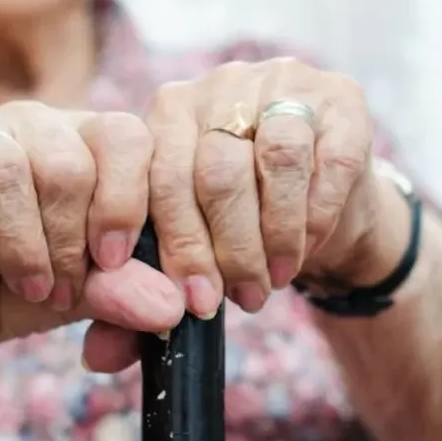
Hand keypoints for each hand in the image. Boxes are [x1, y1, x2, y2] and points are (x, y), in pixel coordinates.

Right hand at [0, 101, 183, 367]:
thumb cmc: (41, 286)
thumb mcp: (96, 292)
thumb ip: (131, 290)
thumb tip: (171, 310)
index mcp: (93, 136)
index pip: (126, 138)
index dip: (123, 204)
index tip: (112, 261)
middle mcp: (38, 119)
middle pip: (67, 165)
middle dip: (67, 244)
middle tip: (60, 290)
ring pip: (7, 172)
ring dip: (21, 247)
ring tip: (28, 284)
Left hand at [144, 57, 379, 315]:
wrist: (322, 198)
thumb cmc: (242, 223)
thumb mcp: (191, 249)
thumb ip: (141, 291)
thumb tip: (99, 356)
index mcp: (170, 111)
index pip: (160, 173)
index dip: (173, 242)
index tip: (184, 300)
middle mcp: (222, 85)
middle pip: (216, 169)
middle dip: (224, 249)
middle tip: (232, 300)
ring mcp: (285, 84)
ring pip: (276, 158)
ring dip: (274, 234)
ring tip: (271, 282)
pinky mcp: (342, 100)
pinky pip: (330, 161)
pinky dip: (316, 215)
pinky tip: (306, 248)